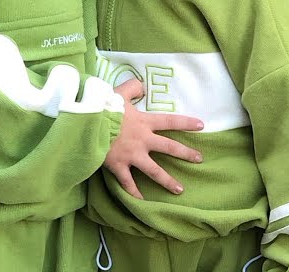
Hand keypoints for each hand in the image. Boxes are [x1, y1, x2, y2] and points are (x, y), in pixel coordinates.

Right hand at [104, 78, 203, 198]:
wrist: (87, 123)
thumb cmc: (104, 106)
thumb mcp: (120, 92)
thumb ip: (133, 87)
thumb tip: (142, 86)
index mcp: (144, 122)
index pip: (170, 121)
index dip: (187, 123)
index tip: (201, 126)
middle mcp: (142, 140)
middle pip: (169, 148)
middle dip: (186, 154)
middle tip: (199, 159)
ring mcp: (131, 155)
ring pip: (154, 171)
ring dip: (168, 180)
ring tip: (179, 189)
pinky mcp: (118, 166)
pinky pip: (128, 183)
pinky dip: (134, 193)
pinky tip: (142, 201)